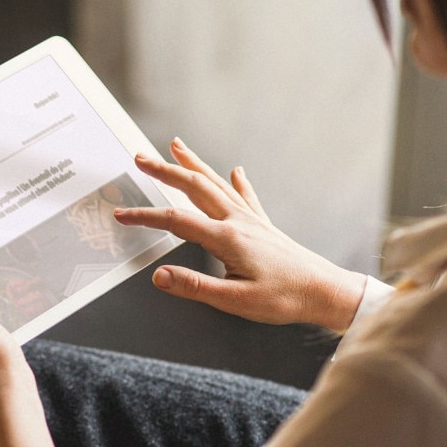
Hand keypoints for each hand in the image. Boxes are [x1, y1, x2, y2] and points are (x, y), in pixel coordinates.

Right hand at [117, 138, 365, 330]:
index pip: (176, 221)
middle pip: (194, 187)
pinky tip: (236, 171)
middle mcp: (238, 221)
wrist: (325, 291)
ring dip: (194, 164)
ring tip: (175, 146)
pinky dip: (237, 182)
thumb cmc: (284, 298)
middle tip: (140, 158)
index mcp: (227, 238)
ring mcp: (252, 220)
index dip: (145, 216)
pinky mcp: (264, 226)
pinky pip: (246, 196)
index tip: (121, 214)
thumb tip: (159, 276)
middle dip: (164, 170)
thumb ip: (195, 287)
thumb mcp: (235, 300)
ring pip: (216, 183)